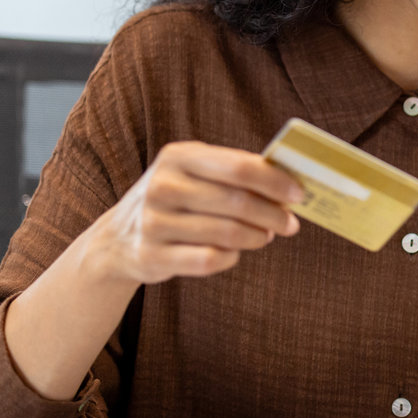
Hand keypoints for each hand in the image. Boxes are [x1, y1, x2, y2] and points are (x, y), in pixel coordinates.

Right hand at [78, 140, 303, 285]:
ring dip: (257, 237)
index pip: (238, 168)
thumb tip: (290, 185)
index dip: (275, 182)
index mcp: (179, 156)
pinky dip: (231, 258)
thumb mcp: (195, 173)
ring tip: (265, 236)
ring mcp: (153, 222)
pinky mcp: (151, 256)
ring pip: (228, 234)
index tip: (300, 194)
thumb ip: (236, 173)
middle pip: (237, 202)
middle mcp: (162, 186)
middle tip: (290, 224)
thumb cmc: (176, 198)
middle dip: (273, 215)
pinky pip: (209, 260)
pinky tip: (233, 253)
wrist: (117, 238)